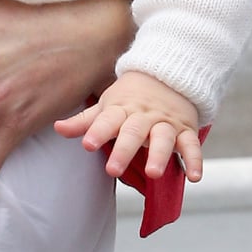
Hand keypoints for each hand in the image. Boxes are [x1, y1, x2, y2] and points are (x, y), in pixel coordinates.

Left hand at [54, 69, 201, 181]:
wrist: (167, 73)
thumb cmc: (130, 96)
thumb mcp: (107, 105)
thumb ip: (85, 121)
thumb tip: (57, 128)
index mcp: (121, 109)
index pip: (107, 120)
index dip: (97, 132)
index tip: (87, 145)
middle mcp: (143, 115)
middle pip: (133, 132)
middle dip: (123, 150)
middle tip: (112, 170)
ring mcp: (165, 122)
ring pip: (163, 138)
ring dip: (158, 155)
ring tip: (152, 173)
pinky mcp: (185, 130)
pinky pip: (191, 145)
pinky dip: (194, 160)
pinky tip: (194, 177)